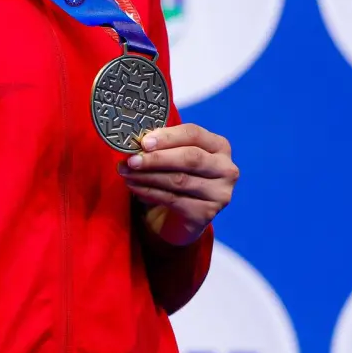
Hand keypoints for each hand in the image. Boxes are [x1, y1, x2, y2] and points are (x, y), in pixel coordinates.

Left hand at [118, 124, 238, 246]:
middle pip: (190, 158)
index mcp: (219, 146)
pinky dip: (149, 192)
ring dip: (148, 175)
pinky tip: (134, 187)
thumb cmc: (177, 177)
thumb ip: (163, 146)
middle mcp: (226, 169)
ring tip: (126, 172)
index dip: (168, 136)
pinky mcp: (206, 213)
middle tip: (131, 159)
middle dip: (157, 158)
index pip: (194, 134)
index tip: (144, 141)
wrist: (180, 217)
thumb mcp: (174, 157)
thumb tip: (138, 141)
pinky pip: (173, 199)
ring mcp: (219, 193)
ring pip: (179, 180)